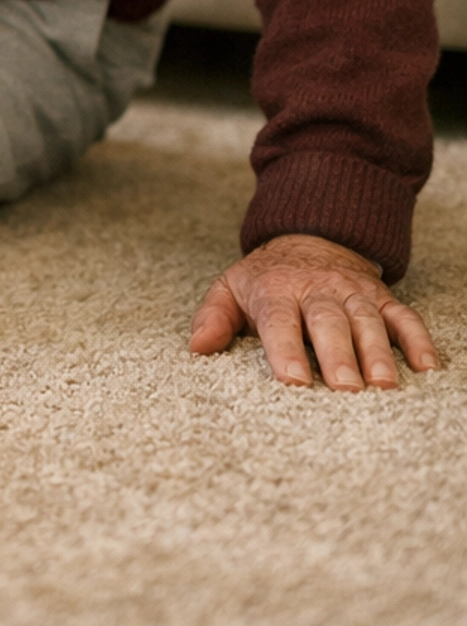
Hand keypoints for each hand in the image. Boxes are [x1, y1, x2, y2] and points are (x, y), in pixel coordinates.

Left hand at [190, 232, 441, 389]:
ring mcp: (352, 292)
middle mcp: (317, 290)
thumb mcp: (231, 288)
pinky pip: (403, 316)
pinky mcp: (381, 297)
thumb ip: (214, 316)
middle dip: (338, 355)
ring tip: (383, 385)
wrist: (308, 236)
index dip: (286, 351)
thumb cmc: (266, 278)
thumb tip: (197, 347)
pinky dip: (417, 339)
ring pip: (366, 320)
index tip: (293, 382)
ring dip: (377, 352)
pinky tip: (426, 367)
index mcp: (276, 291)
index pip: (280, 321)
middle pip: (328, 322)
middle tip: (345, 389)